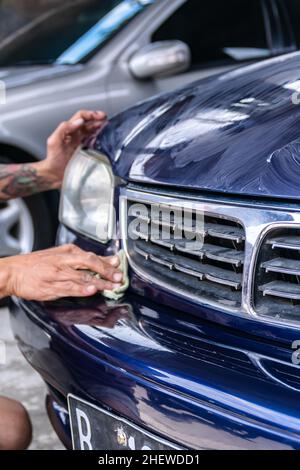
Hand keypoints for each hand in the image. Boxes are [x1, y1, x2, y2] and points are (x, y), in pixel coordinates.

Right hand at [3, 244, 122, 300]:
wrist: (14, 272)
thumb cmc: (37, 264)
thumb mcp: (60, 255)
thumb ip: (83, 259)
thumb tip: (106, 260)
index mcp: (67, 252)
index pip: (92, 256)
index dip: (107, 262)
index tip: (119, 266)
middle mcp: (64, 261)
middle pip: (89, 263)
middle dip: (106, 271)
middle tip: (118, 278)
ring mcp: (58, 274)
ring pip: (82, 277)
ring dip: (98, 282)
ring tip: (110, 286)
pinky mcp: (51, 287)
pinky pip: (69, 288)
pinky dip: (81, 289)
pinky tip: (90, 290)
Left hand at [43, 110, 106, 187]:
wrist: (53, 175)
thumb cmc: (52, 159)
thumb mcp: (54, 141)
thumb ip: (64, 128)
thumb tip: (79, 122)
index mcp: (68, 130)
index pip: (80, 117)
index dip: (90, 114)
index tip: (99, 116)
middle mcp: (75, 135)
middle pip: (88, 123)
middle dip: (98, 119)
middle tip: (106, 120)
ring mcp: (81, 144)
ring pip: (92, 132)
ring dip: (100, 128)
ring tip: (107, 127)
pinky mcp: (85, 152)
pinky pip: (94, 143)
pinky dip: (100, 139)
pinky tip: (103, 139)